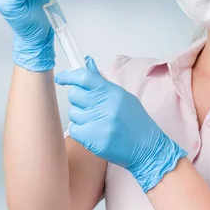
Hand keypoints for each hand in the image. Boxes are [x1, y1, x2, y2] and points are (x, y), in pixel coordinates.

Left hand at [54, 56, 187, 192]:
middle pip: (74, 95)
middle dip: (78, 101)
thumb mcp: (122, 97)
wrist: (148, 148)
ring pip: (73, 113)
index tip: (60, 78)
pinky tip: (94, 133)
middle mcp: (106, 105)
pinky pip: (74, 129)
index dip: (69, 76)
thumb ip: (102, 81)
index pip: (85, 77)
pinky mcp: (93, 139)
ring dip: (81, 118)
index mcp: (113, 92)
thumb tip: (87, 61)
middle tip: (90, 108)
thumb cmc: (135, 122)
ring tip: (97, 123)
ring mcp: (99, 122)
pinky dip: (80, 132)